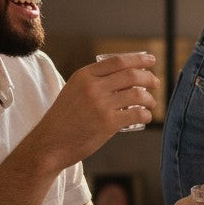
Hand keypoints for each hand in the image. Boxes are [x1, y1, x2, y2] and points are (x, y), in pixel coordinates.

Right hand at [31, 53, 160, 170]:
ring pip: (138, 94)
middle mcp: (93, 87)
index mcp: (84, 76)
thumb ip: (94, 82)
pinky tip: (145, 117)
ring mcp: (100, 105)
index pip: (118, 61)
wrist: (48, 145)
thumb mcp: (73, 91)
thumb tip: (125, 76)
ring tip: (151, 103)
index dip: (138, 59)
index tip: (151, 60)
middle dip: (149, 78)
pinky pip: (136, 113)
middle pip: (132, 75)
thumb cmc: (63, 119)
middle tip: (155, 83)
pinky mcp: (107, 123)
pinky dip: (146, 114)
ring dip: (150, 99)